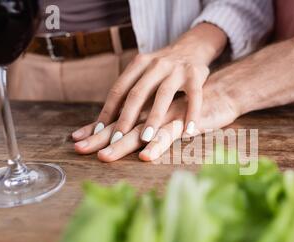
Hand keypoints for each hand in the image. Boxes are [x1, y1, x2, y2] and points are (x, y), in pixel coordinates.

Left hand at [72, 23, 226, 144]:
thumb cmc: (163, 71)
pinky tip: (188, 132)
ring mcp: (176, 69)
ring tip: (146, 139)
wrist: (193, 47)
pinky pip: (194, 97)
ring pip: (163, 95)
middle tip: (116, 141)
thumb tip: (101, 123)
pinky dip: (192, 114)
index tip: (97, 133)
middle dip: (126, 118)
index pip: (118, 90)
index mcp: (138, 64)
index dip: (107, 111)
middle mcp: (155, 65)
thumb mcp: (143, 74)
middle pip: (137, 93)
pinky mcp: (196, 75)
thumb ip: (128, 93)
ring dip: (154, 118)